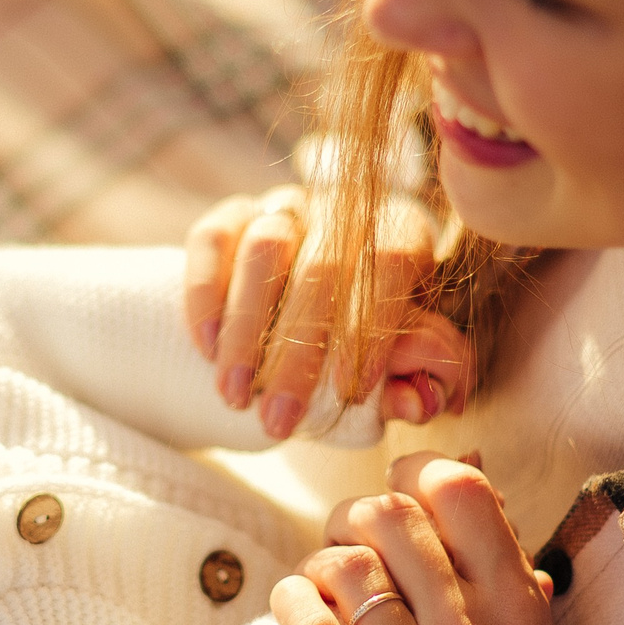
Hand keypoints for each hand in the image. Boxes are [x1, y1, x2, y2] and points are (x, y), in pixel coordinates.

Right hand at [182, 188, 465, 439]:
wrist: (292, 337)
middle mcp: (344, 209)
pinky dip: (207, 297)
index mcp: (402, 232)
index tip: (349, 391)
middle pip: (324, 265)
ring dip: (247, 331)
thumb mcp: (392, 368)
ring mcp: (286, 206)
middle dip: (298, 351)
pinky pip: (213, 240)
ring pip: (265, 248)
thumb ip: (409, 383)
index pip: (394, 261)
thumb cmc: (356, 350)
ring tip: (236, 394)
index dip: (372, 326)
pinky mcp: (232, 215)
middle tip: (279, 418)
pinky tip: (208, 350)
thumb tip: (416, 404)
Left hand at [268, 451, 610, 624]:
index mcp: (518, 611)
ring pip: (345, 569)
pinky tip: (297, 613)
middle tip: (346, 547)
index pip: (460, 491)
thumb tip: (469, 460)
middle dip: (352, 520)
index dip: (411, 475)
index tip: (393, 497)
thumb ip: (497, 559)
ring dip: (318, 566)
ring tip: (322, 590)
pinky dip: (291, 605)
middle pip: (389, 518)